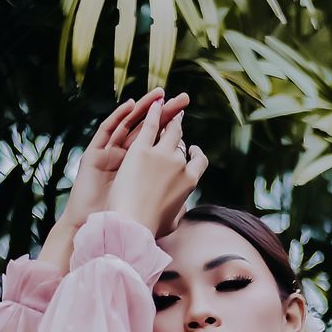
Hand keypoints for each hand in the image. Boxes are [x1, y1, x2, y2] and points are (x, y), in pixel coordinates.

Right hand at [61, 89, 189, 229]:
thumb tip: (186, 202)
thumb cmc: (127, 227)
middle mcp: (125, 158)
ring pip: (128, 125)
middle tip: (183, 99)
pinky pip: (107, 131)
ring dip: (144, 107)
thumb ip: (169, 202)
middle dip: (166, 113)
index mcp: (141, 168)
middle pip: (149, 129)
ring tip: (160, 94)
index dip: (173, 127)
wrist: (100, 232)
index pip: (160, 142)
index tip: (185, 112)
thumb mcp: (154, 211)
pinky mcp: (93, 156)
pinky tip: (132, 105)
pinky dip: (118, 117)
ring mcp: (109, 154)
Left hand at [107, 102, 208, 237]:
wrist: (133, 224)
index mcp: (190, 181)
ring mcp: (161, 154)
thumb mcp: (172, 222)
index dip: (194, 153)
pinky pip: (150, 124)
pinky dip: (153, 112)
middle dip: (179, 130)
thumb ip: (179, 210)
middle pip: (182, 142)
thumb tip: (182, 207)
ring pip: (169, 130)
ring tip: (167, 109)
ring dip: (169, 118)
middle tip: (177, 120)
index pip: (198, 161)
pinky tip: (154, 103)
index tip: (191, 150)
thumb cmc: (150, 229)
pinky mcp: (141, 149)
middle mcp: (180, 164)